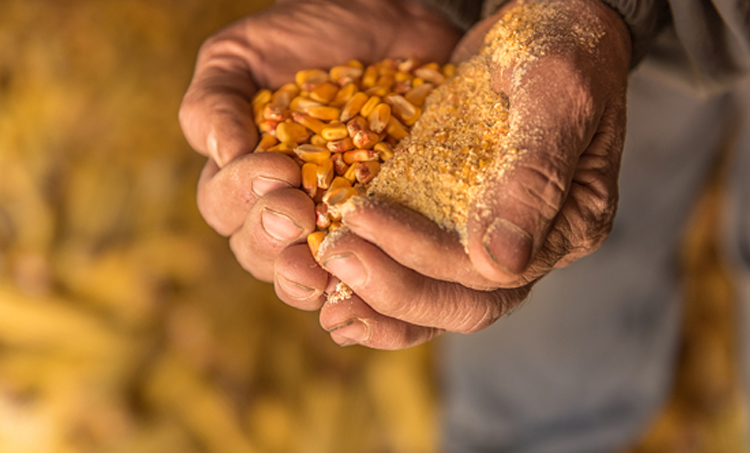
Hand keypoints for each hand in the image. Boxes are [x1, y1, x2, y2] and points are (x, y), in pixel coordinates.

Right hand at [179, 0, 460, 281]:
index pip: (225, 207)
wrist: (388, 20)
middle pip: (260, 252)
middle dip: (272, 240)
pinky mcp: (387, 224)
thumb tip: (220, 155)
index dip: (243, 197)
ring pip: (312, 273)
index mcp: (244, 176)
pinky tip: (380, 271)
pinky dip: (375, 278)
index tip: (278, 170)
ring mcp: (338, 221)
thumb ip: (215, 101)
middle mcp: (287, 207)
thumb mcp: (243, 55)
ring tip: (328, 266)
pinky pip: (375, 269)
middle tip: (297, 212)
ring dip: (315, 277)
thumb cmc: (306, 34)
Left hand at [303, 0, 631, 348]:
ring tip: (326, 306)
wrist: (546, 24)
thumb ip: (535, 172)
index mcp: (569, 222)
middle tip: (333, 257)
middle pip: (463, 302)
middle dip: (393, 288)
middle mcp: (533, 245)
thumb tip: (500, 260)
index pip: (490, 269)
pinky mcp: (462, 224)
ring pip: (440, 299)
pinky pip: (423, 271)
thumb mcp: (555, 92)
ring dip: (381, 306)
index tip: (361, 214)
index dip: (421, 252)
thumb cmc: (562, 46)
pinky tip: (335, 290)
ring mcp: (497, 239)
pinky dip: (382, 282)